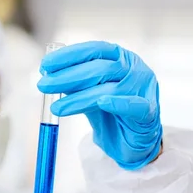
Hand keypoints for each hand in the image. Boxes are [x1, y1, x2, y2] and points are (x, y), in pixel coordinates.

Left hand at [37, 41, 161, 169]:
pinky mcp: (148, 112)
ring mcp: (144, 89)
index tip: (45, 64)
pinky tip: (101, 103)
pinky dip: (118, 103)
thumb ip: (73, 82)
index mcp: (120, 58)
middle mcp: (134, 68)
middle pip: (100, 67)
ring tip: (56, 107)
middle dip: (68, 76)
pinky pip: (134, 105)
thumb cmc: (110, 113)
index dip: (69, 55)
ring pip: (110, 88)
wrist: (132, 142)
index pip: (94, 50)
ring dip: (79, 97)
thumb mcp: (88, 93)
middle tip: (43, 85)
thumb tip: (46, 72)